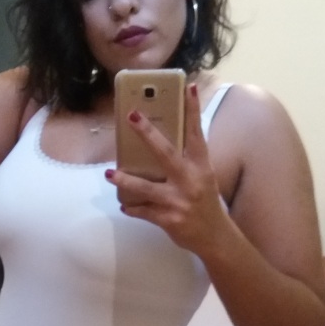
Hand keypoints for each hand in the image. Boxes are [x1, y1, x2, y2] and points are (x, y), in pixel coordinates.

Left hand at [105, 85, 228, 255]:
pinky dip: (132, 208)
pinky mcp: (169, 219)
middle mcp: (191, 181)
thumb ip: (187, 161)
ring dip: (125, 181)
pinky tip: (124, 205)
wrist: (215, 237)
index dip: (193, 110)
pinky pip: (143, 211)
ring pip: (146, 188)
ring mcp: (179, 201)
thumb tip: (160, 141)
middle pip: (166, 153)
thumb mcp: (203, 177)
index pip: (197, 134)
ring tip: (109, 174)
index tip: (190, 87)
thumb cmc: (205, 202)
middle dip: (148, 134)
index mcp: (202, 167)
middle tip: (131, 116)